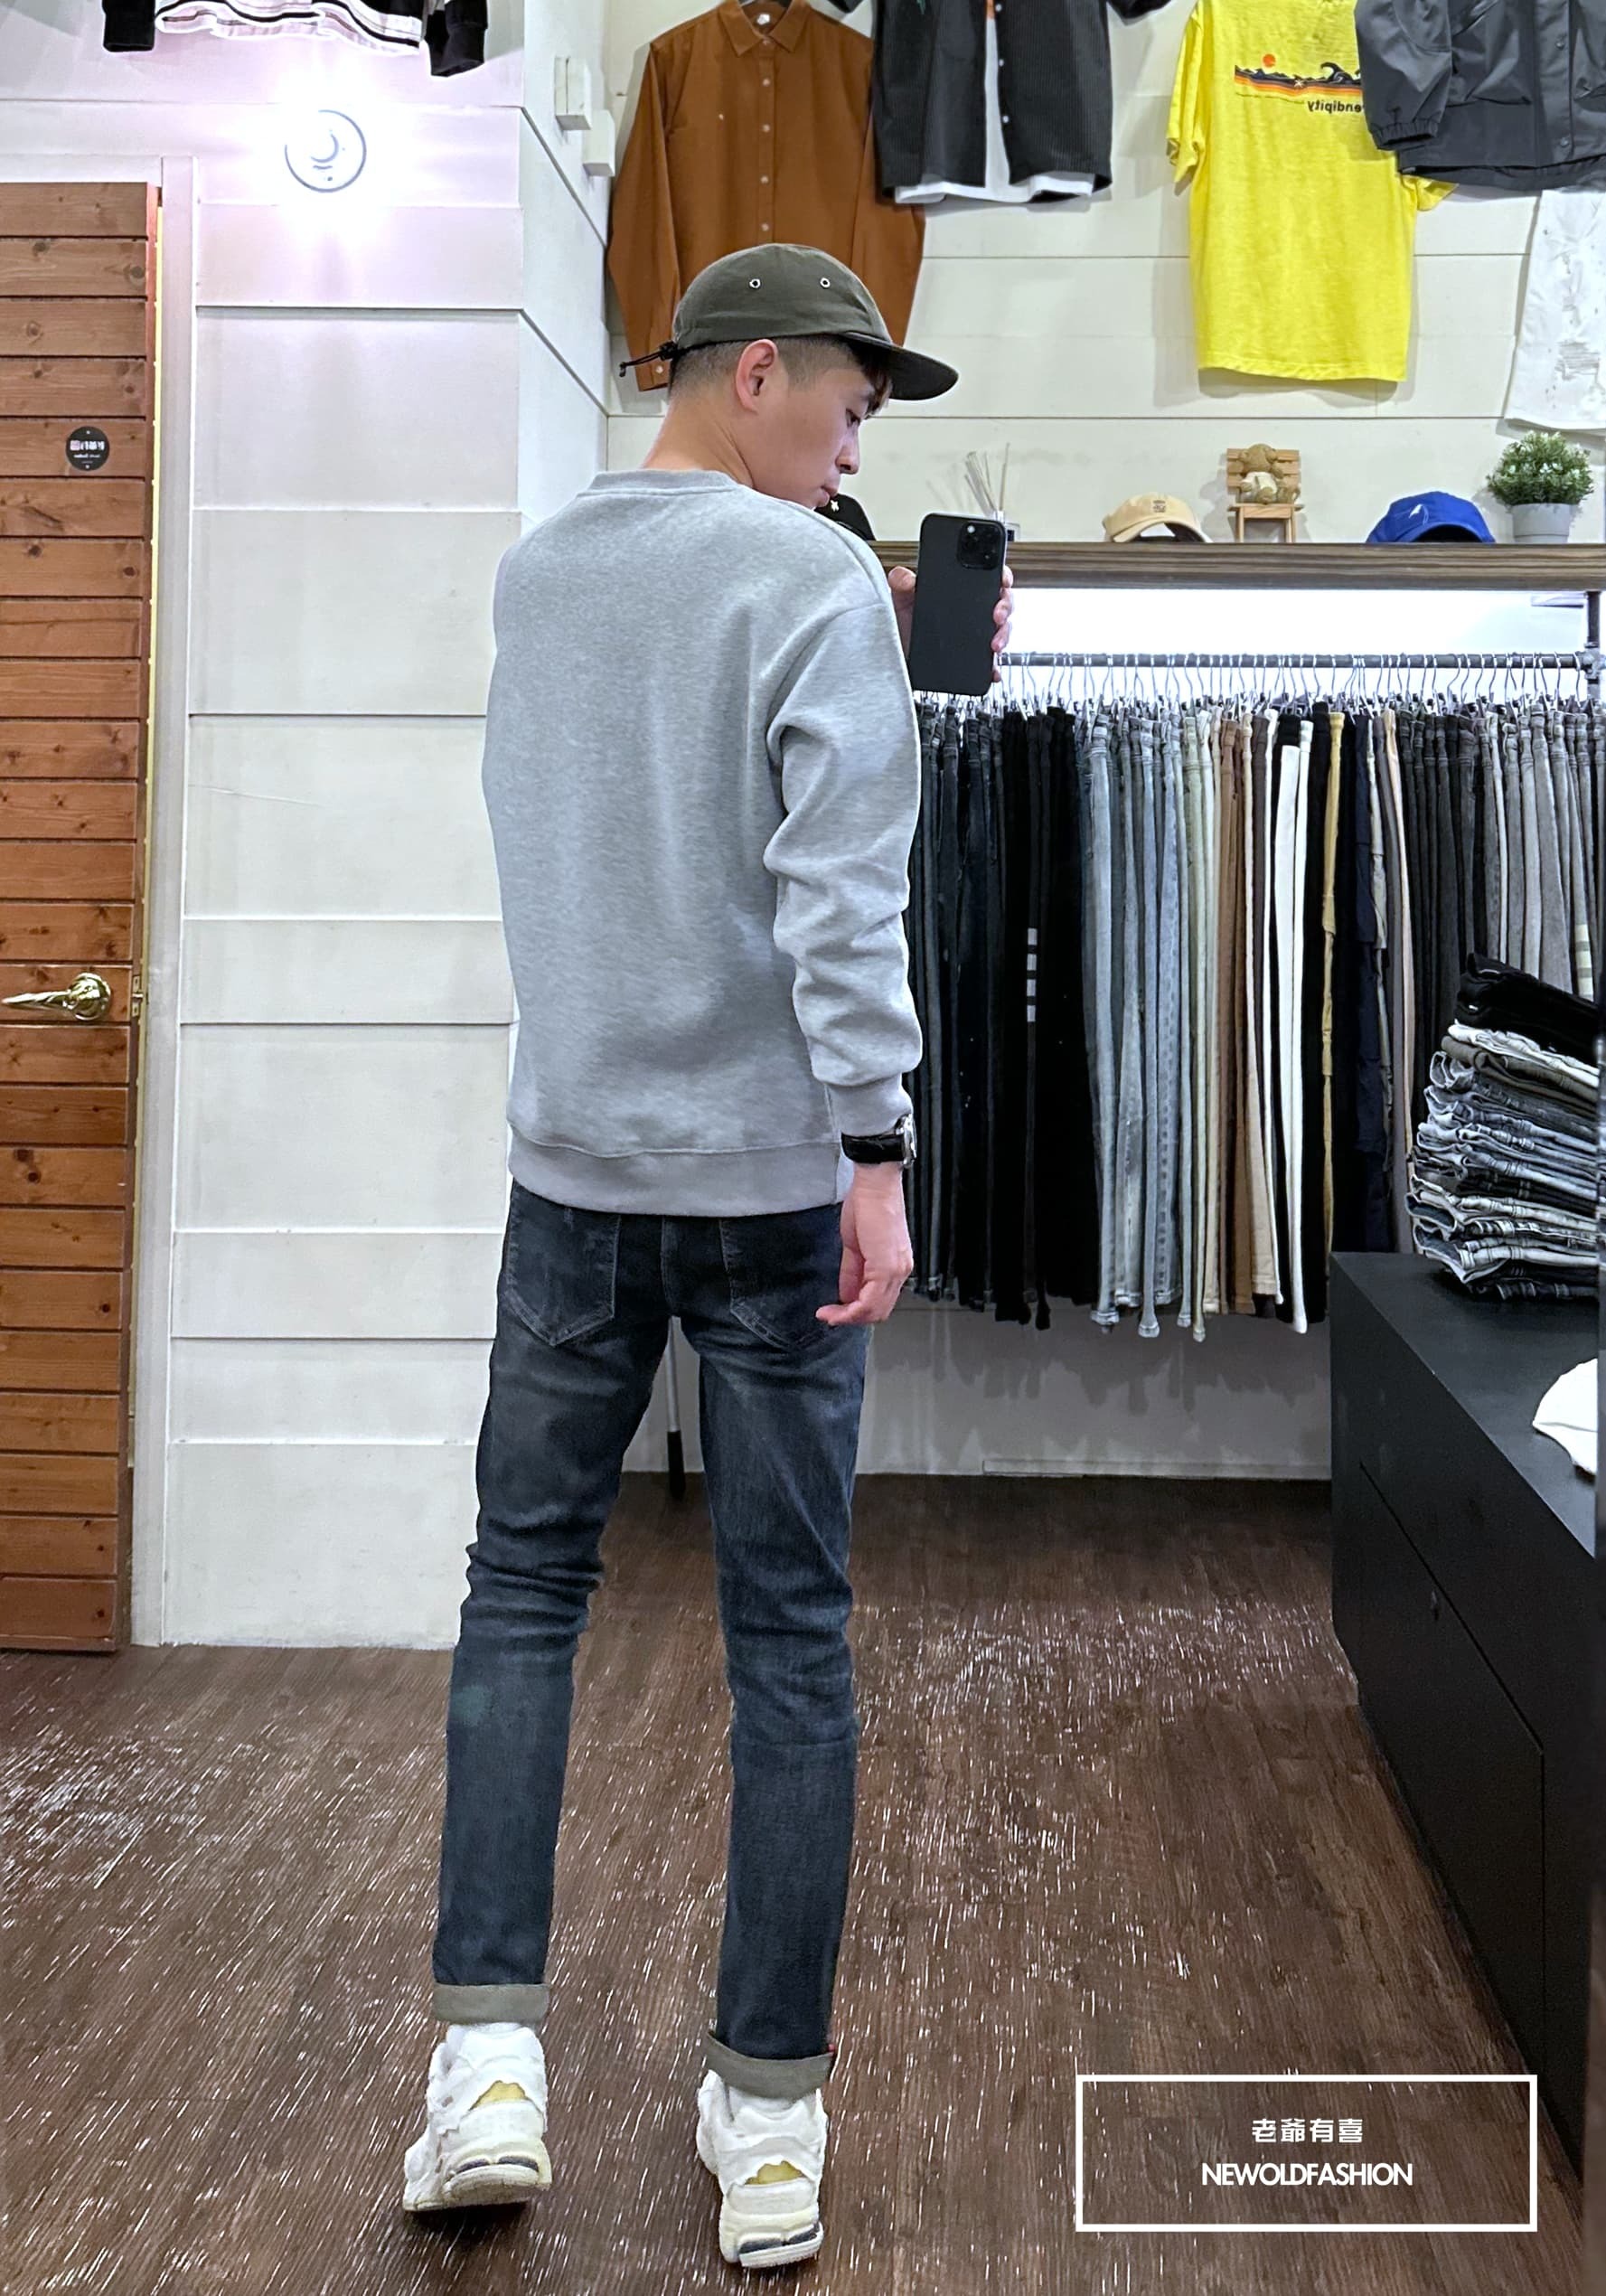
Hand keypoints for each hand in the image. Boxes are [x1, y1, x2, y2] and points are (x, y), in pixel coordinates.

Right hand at [816, 1164, 913, 1326]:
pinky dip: (851, 1310)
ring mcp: (896, 1270)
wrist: (875, 1185)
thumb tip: (845, 1295)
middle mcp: (900, 1271)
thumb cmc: (868, 1205)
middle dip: (851, 1319)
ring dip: (849, 1317)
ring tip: (829, 1315)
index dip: (854, 1312)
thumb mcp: (855, 1246)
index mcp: (895, 1266)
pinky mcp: (887, 1267)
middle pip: (878, 1311)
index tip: (833, 1312)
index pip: (878, 1302)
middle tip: (830, 1317)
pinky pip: (870, 1300)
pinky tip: (836, 1308)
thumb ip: (852, 1273)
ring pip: (875, 1310)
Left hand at [886, 561, 1015, 682]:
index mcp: (962, 590)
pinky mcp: (977, 658)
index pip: (989, 577)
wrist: (900, 656)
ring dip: (1004, 637)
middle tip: (997, 616)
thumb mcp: (901, 601)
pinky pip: (993, 662)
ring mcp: (979, 635)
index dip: (1001, 576)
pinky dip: (995, 667)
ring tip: (994, 644)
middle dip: (1005, 608)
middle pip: (1003, 603)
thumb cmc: (904, 625)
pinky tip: (992, 670)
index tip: (1002, 581)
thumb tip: (903, 577)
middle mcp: (975, 611)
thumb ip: (901, 583)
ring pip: (1003, 631)